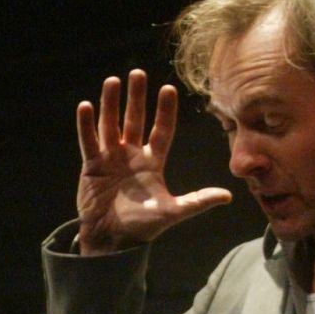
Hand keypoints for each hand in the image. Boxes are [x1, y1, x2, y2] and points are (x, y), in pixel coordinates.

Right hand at [75, 69, 231, 253]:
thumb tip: (228, 196)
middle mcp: (131, 156)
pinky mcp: (92, 166)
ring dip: (111, 103)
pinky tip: (86, 106)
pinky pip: (88, 141)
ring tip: (112, 81)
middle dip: (136, 97)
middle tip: (138, 73)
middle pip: (134, 120)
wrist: (112, 240)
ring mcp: (110, 159)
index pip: (161, 130)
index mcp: (152, 162)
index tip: (168, 88)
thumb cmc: (143, 226)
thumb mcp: (173, 211)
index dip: (165, 111)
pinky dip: (86, 124)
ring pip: (110, 124)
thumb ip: (198, 200)